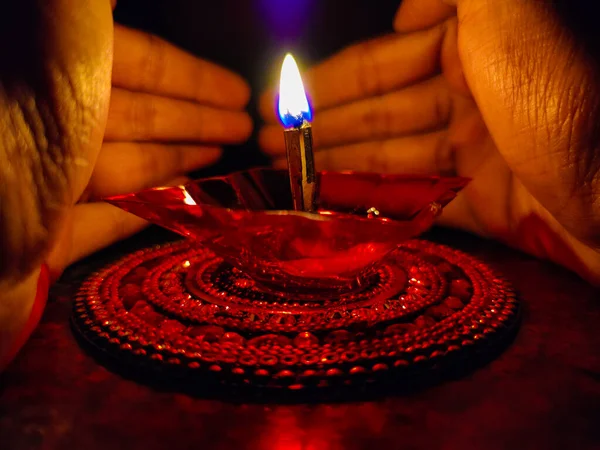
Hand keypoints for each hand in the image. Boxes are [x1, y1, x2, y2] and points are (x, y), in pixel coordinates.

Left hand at [0, 0, 249, 362]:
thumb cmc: (10, 149)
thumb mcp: (62, 54)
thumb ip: (87, 9)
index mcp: (54, 78)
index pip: (139, 63)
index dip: (192, 75)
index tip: (238, 89)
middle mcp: (47, 126)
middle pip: (139, 115)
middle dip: (197, 118)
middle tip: (247, 126)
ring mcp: (46, 187)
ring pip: (128, 164)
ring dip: (179, 158)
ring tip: (228, 159)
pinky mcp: (47, 241)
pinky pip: (109, 218)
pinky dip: (147, 208)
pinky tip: (185, 202)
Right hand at [259, 0, 599, 284]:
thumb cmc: (562, 107)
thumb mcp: (509, 18)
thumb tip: (404, 4)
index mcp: (476, 47)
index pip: (387, 55)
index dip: (333, 77)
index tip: (290, 92)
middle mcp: (473, 93)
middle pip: (379, 107)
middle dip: (320, 121)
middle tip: (266, 136)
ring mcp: (474, 149)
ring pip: (389, 152)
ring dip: (335, 161)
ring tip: (282, 171)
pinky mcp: (478, 199)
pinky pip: (413, 194)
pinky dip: (372, 198)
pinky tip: (331, 203)